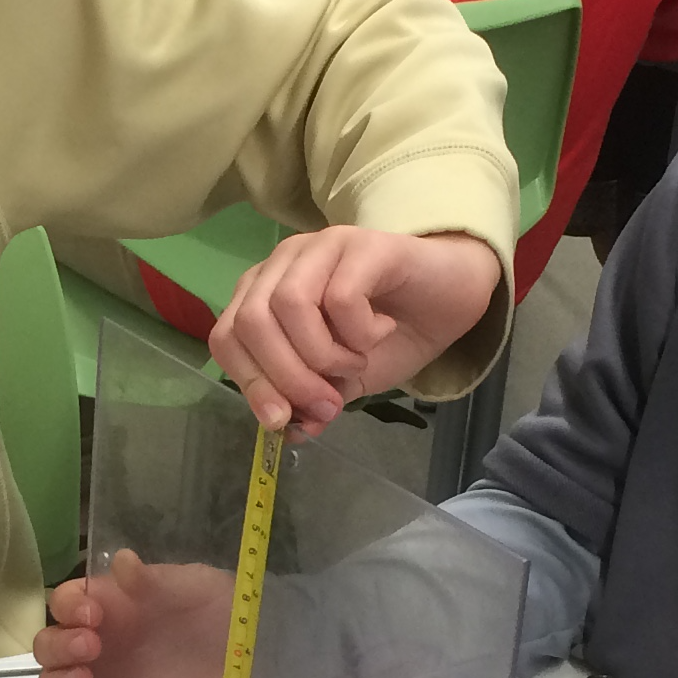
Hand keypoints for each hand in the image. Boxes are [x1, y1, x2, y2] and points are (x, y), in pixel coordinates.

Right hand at [34, 550, 233, 677]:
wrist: (253, 665)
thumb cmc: (221, 615)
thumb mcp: (194, 587)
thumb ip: (155, 581)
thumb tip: (122, 563)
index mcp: (108, 607)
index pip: (64, 603)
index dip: (68, 607)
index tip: (93, 615)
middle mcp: (95, 646)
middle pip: (48, 646)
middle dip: (59, 645)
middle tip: (93, 647)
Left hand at [211, 229, 502, 432]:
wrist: (450, 299)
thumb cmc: (389, 335)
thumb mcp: (342, 382)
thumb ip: (312, 399)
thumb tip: (290, 432)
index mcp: (264, 293)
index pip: (227, 336)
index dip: (250, 383)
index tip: (282, 420)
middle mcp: (284, 263)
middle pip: (251, 322)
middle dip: (286, 377)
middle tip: (327, 404)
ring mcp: (322, 248)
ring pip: (289, 305)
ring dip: (322, 354)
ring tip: (355, 364)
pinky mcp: (364, 244)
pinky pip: (341, 298)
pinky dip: (358, 333)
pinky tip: (380, 333)